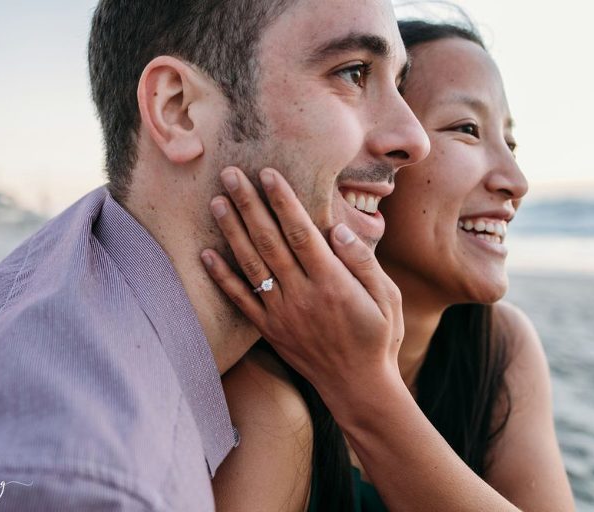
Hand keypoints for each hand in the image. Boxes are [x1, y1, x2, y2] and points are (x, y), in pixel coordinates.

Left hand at [201, 166, 403, 405]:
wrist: (357, 388)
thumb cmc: (378, 338)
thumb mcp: (387, 298)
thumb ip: (363, 262)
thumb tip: (337, 229)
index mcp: (332, 282)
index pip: (301, 232)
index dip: (283, 201)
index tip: (267, 174)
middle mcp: (302, 295)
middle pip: (269, 241)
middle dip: (249, 205)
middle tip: (230, 174)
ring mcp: (281, 313)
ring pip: (251, 265)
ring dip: (232, 232)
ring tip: (217, 202)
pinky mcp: (269, 329)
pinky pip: (241, 300)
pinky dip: (222, 278)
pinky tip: (206, 255)